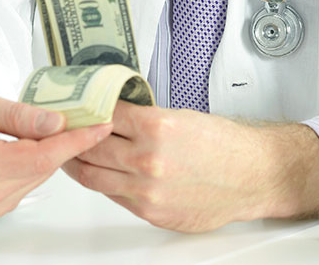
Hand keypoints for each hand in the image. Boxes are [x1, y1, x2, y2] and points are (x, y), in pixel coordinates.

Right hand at [0, 85, 112, 216]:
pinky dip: (40, 156)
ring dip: (54, 147)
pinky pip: (31, 177)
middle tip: (83, 110)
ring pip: (41, 172)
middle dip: (68, 138)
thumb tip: (55, 123)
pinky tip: (35, 137)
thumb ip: (14, 114)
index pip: (40, 157)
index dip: (75, 141)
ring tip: (56, 119)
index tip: (100, 125)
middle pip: (44, 165)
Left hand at [62, 102, 318, 232]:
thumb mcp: (182, 117)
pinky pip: (113, 196)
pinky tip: (97, 174)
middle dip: (74, 136)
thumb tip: (115, 118)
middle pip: (91, 145)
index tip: (80, 107)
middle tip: (65, 129)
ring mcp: (147, 189)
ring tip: (69, 153)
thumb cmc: (225, 145)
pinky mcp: (150, 211)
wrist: (253, 176)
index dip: (88, 110)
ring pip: (93, 175)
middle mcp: (148, 159)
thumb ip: (144, 120)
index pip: (104, 114)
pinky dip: (101, 183)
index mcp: (156, 127)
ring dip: (76, 163)